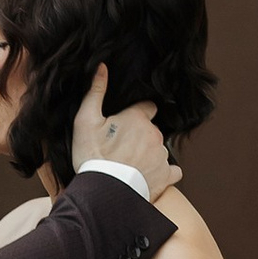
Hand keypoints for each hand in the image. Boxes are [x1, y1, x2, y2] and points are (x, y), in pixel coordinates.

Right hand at [71, 65, 173, 195]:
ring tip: (131, 166)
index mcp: (138, 118)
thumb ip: (96, 92)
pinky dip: (163, 173)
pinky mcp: (166, 176)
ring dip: (150, 154)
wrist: (103, 191)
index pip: (147, 107)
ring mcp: (162, 155)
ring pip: (160, 149)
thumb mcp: (85, 121)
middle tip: (122, 149)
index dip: (136, 115)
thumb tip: (102, 67)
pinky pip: (172, 170)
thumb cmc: (92, 156)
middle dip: (141, 136)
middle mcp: (154, 134)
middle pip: (152, 130)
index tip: (126, 124)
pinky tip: (149, 176)